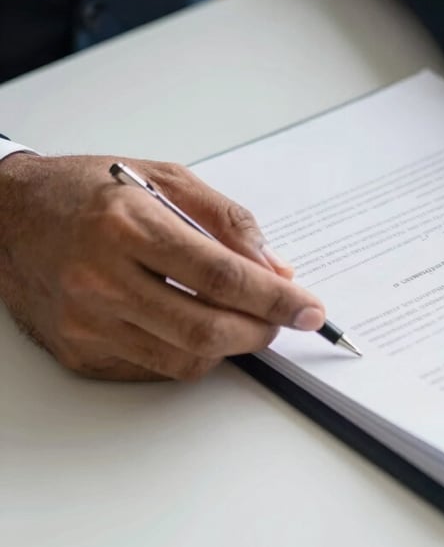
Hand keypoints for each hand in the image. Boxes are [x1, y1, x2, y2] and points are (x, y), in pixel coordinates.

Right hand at [0, 154, 324, 380]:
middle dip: (261, 331)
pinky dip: (189, 353)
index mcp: (127, 226)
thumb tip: (275, 269)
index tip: (310, 309)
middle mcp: (101, 279)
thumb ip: (228, 221)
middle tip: (284, 319)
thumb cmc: (88, 188)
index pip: (222, 276)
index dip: (276, 298)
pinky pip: (153, 368)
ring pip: (184, 358)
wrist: (8, 214)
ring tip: (243, 319)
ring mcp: (86, 322)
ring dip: (230, 346)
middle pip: (207, 329)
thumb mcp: (165, 178)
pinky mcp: (78, 350)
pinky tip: (195, 323)